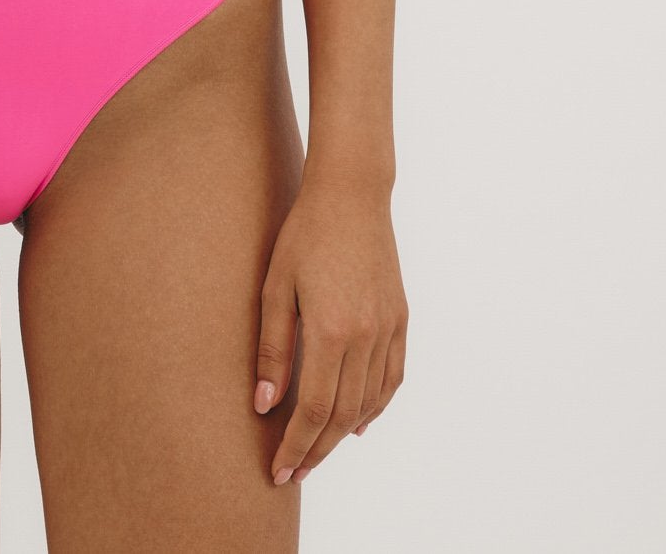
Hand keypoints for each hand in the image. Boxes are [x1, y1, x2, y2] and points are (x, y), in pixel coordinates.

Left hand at [252, 176, 407, 485]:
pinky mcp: (400, 319)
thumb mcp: (276, 287)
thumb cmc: (305, 233)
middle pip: (343, 414)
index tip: (279, 471)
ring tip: (318, 451)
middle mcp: (366, 337)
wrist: (352, 194)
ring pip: (369, 401)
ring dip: (344, 433)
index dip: (296, 445)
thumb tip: (264, 404)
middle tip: (294, 472)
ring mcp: (388, 329)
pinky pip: (392, 377)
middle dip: (317, 449)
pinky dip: (376, 406)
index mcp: (331, 331)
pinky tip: (359, 421)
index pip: (314, 409)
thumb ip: (272, 348)